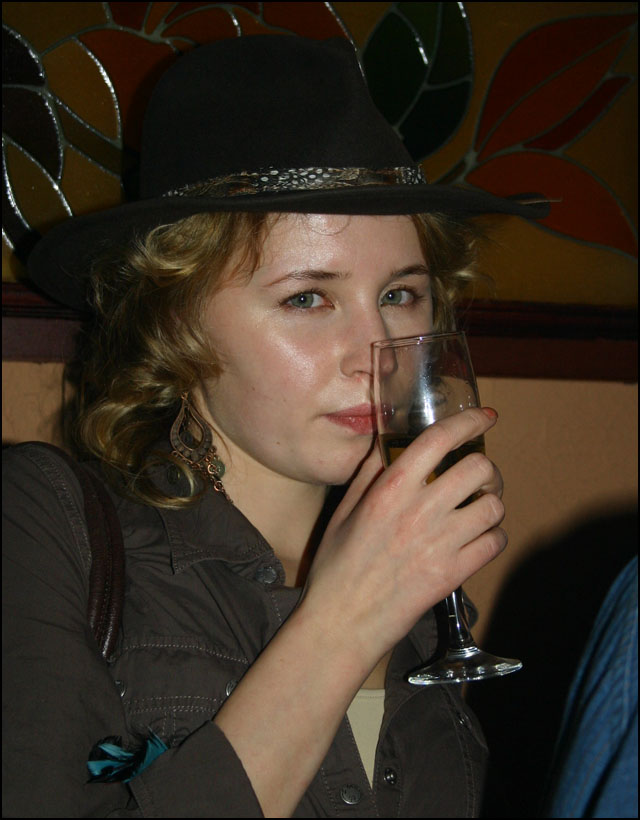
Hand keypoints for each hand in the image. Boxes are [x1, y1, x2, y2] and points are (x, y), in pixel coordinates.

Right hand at [299, 407, 505, 666]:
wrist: (342, 622)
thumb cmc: (337, 567)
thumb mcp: (344, 512)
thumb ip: (368, 474)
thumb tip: (385, 446)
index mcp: (390, 490)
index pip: (439, 440)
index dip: (468, 422)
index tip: (485, 417)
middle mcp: (419, 511)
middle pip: (478, 468)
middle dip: (486, 468)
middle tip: (479, 477)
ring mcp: (440, 544)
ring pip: (493, 506)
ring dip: (492, 503)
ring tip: (480, 508)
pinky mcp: (453, 574)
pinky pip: (494, 543)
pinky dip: (493, 536)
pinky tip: (479, 538)